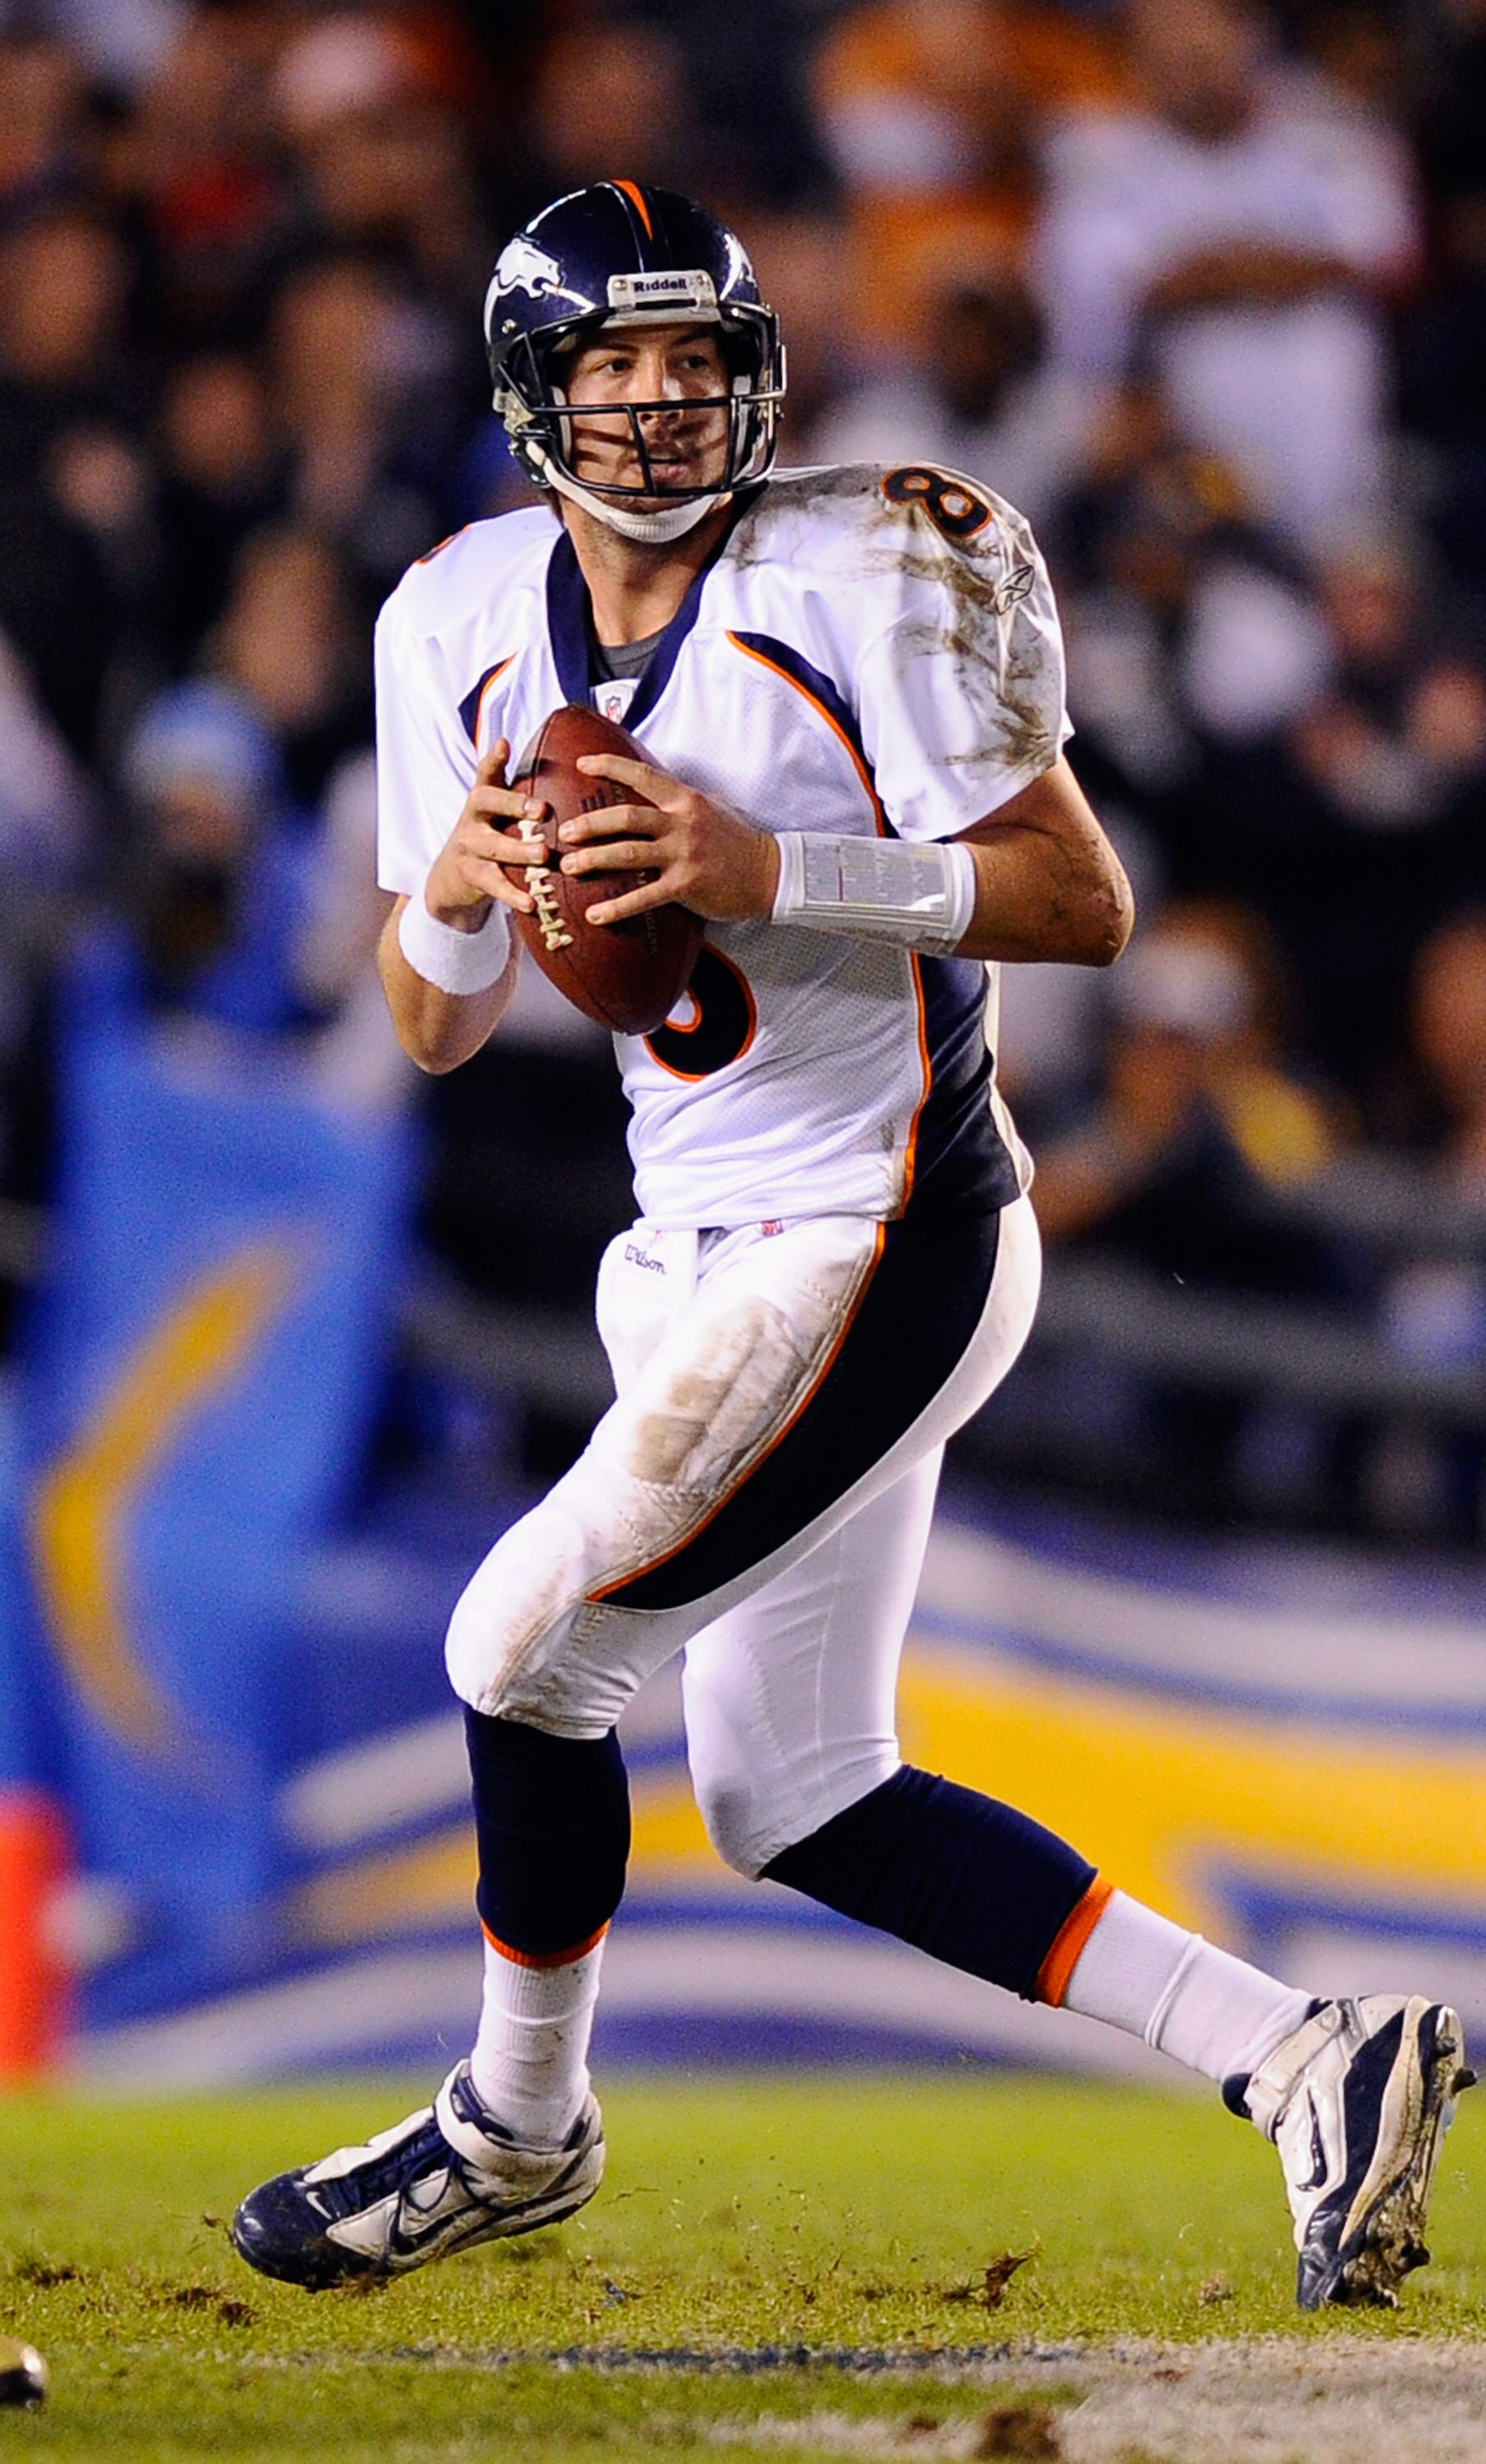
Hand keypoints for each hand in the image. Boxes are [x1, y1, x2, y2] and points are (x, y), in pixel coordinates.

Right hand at [422, 739, 548, 930]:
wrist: (451, 878)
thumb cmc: (485, 835)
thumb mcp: (491, 809)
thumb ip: (503, 781)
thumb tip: (506, 740)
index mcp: (481, 800)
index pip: (484, 774)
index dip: (492, 759)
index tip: (504, 745)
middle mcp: (471, 820)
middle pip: (485, 804)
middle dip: (513, 804)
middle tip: (541, 809)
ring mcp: (469, 849)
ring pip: (493, 847)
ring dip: (519, 851)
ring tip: (544, 855)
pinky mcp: (473, 877)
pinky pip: (494, 885)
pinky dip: (513, 895)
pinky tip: (532, 903)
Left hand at [562, 751, 779, 924]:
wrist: (769, 872)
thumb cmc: (735, 842)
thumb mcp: (708, 809)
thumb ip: (677, 803)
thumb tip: (648, 794)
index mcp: (684, 800)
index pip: (642, 775)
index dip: (609, 765)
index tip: (582, 763)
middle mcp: (681, 823)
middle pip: (626, 817)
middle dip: (590, 823)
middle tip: (566, 832)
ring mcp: (683, 854)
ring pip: (629, 853)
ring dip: (594, 859)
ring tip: (569, 867)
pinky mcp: (686, 885)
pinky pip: (644, 896)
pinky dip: (617, 906)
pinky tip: (595, 915)